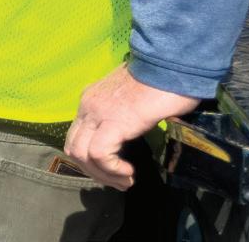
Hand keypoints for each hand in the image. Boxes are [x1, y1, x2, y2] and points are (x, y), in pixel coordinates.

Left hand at [64, 64, 199, 187]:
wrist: (173, 67)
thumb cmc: (163, 83)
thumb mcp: (134, 102)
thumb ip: (123, 116)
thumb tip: (128, 133)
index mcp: (91, 100)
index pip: (77, 137)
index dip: (93, 160)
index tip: (115, 171)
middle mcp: (87, 105)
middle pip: (74, 148)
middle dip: (95, 171)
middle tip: (119, 182)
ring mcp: (97, 112)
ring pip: (82, 154)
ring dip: (103, 174)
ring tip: (125, 181)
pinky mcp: (113, 121)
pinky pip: (99, 154)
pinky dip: (112, 168)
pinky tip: (129, 171)